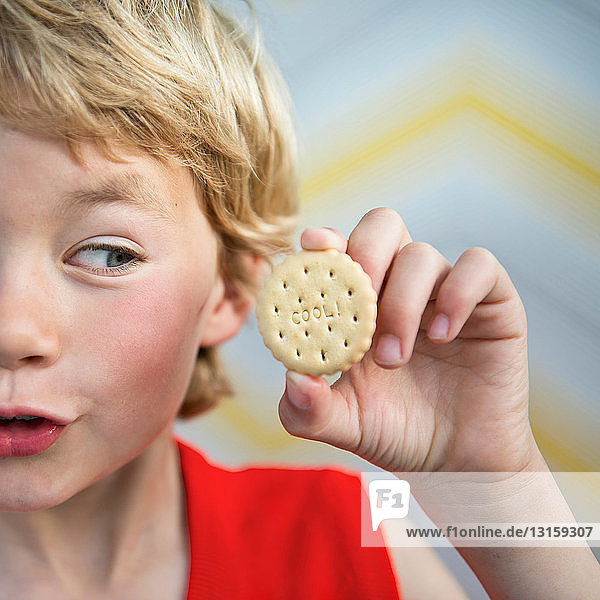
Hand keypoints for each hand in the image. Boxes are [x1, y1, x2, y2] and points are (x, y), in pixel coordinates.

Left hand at [278, 208, 539, 472]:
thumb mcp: (344, 424)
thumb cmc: (396, 432)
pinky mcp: (491, 302)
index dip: (325, 240)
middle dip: (365, 254)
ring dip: (401, 302)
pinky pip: (480, 266)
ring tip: (392, 358)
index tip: (312, 245)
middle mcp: (400, 286)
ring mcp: (445, 291)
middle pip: (382, 226)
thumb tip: (293, 378)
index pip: (341, 248)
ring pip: (422, 254)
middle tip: (358, 301)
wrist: (456, 463)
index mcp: (360, 302)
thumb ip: (308, 409)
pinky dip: (458, 293)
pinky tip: (442, 334)